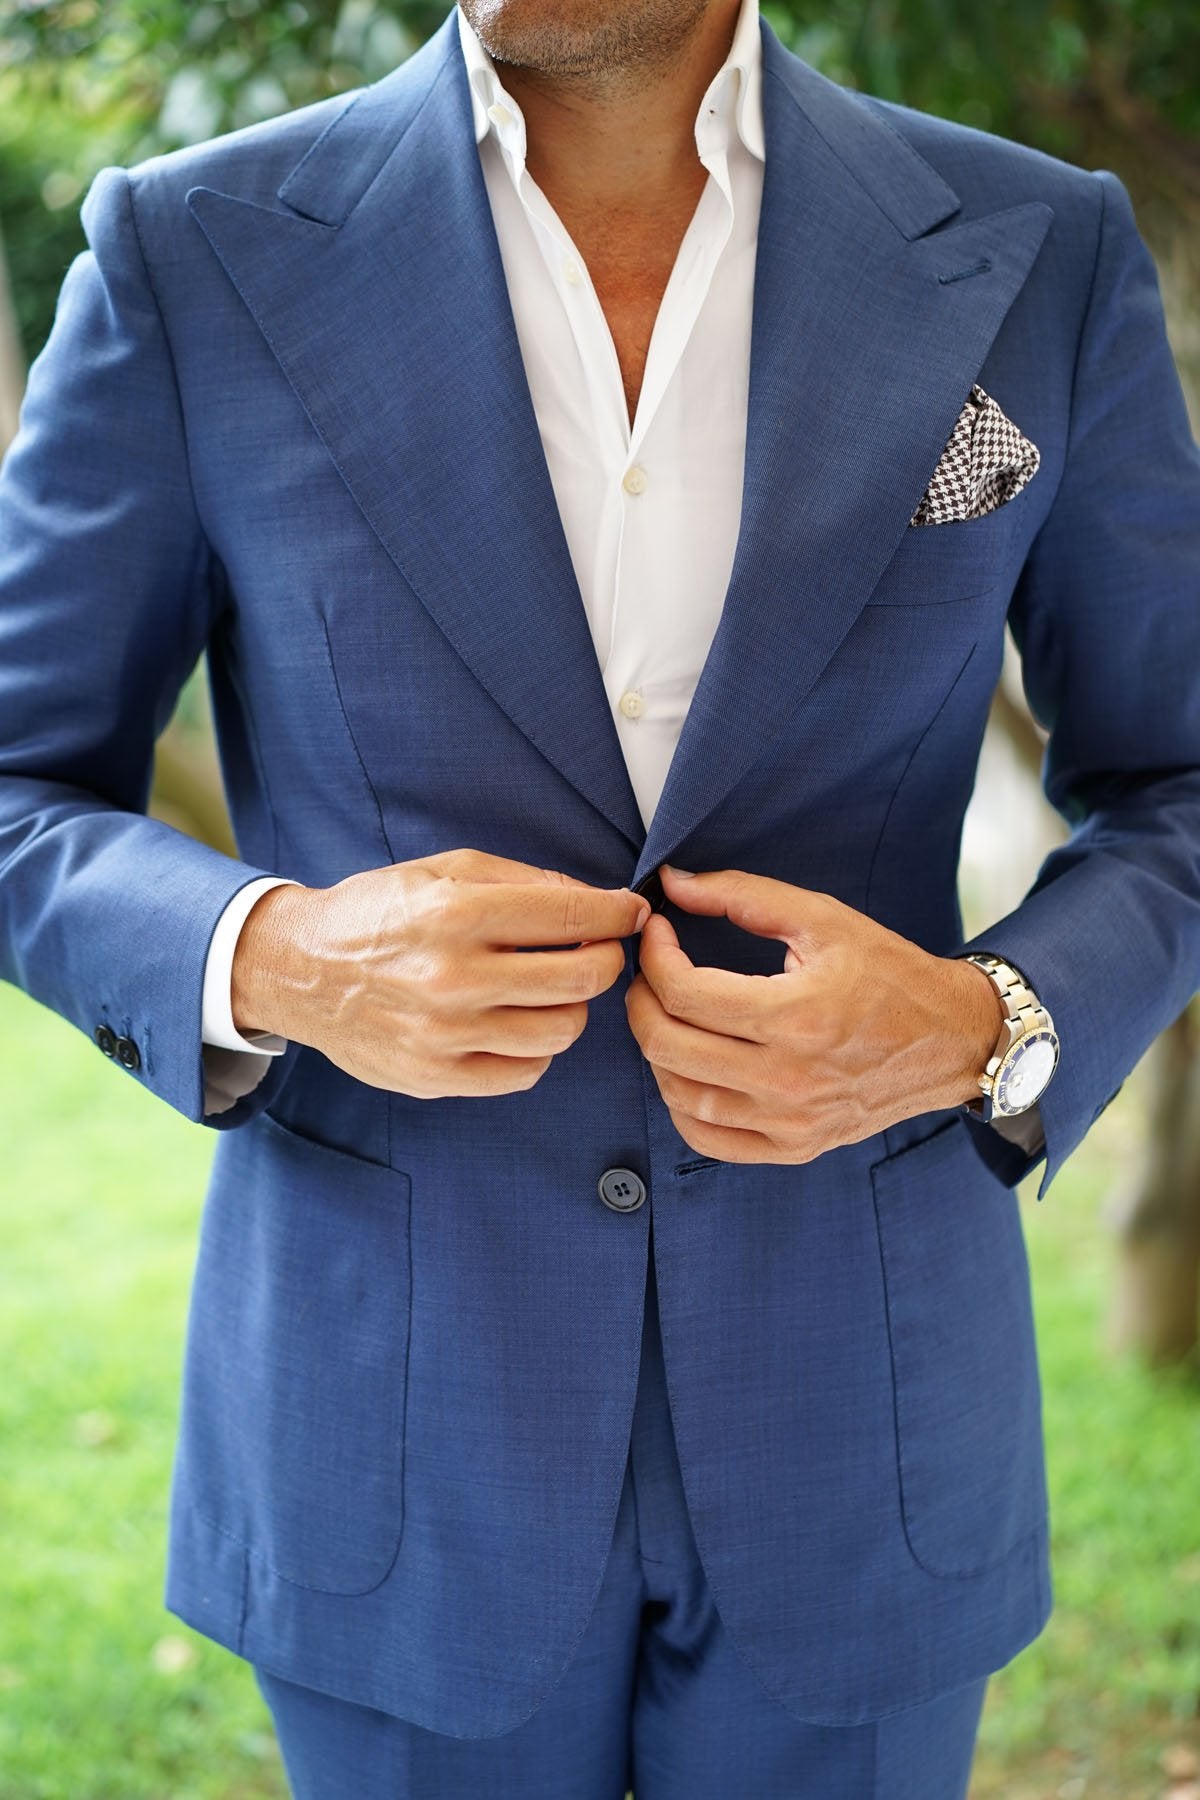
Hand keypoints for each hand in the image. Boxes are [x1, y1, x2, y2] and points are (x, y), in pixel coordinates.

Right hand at [231, 848, 649, 1098]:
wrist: (298, 970)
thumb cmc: (377, 914)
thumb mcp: (443, 870)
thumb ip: (522, 880)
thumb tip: (594, 899)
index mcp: (457, 912)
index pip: (572, 913)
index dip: (617, 913)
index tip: (632, 913)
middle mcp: (454, 976)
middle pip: (582, 977)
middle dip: (607, 958)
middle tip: (599, 950)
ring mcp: (446, 1034)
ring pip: (562, 1030)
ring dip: (574, 1006)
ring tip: (554, 988)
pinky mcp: (437, 1076)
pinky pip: (526, 1071)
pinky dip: (538, 1048)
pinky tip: (520, 1022)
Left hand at [625, 865, 1004, 1163]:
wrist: (951, 1040)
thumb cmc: (889, 974)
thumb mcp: (823, 919)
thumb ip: (744, 895)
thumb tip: (673, 884)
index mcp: (798, 1015)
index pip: (685, 993)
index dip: (655, 956)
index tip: (659, 933)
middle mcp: (790, 1078)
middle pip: (668, 1046)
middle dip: (641, 1001)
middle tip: (650, 975)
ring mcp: (790, 1121)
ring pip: (679, 1094)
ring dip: (657, 1049)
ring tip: (668, 1015)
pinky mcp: (794, 1147)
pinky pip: (706, 1137)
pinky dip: (680, 1103)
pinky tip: (688, 1068)